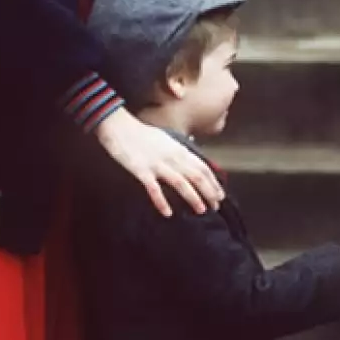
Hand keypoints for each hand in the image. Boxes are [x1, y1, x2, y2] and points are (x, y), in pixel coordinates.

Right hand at [94, 108, 223, 217]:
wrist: (119, 127)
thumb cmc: (141, 134)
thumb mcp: (166, 140)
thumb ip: (179, 151)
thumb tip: (191, 158)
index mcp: (178, 149)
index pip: (202, 167)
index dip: (214, 182)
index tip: (220, 195)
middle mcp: (172, 157)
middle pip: (196, 176)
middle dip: (209, 192)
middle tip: (216, 207)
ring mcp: (157, 164)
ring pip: (181, 183)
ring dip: (193, 198)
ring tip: (201, 210)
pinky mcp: (141, 170)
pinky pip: (154, 188)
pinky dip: (161, 201)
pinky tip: (167, 213)